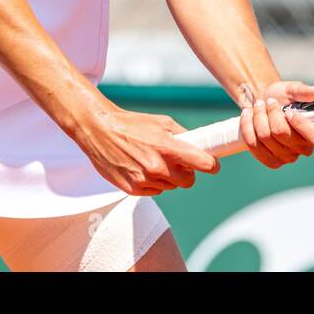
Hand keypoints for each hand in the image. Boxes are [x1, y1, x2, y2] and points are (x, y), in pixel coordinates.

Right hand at [75, 104, 219, 195]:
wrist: (99, 131)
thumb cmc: (131, 124)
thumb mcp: (162, 122)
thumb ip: (183, 135)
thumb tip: (199, 144)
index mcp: (167, 147)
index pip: (203, 163)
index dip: (211, 165)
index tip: (213, 165)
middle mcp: (157, 167)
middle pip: (188, 181)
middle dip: (187, 172)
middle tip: (180, 162)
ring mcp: (144, 180)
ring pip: (171, 187)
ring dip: (168, 177)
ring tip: (153, 160)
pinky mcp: (132, 189)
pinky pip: (154, 191)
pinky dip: (153, 182)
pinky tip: (142, 167)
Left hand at [237, 80, 313, 168]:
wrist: (263, 105)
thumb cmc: (282, 98)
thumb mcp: (292, 90)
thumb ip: (303, 91)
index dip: (300, 124)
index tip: (288, 111)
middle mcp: (305, 148)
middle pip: (282, 133)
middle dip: (271, 113)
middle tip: (268, 101)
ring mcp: (288, 157)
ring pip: (265, 137)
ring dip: (258, 117)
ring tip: (258, 106)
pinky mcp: (272, 162)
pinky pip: (254, 145)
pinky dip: (247, 127)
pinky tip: (248, 116)